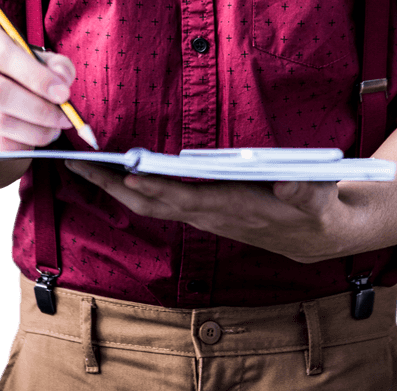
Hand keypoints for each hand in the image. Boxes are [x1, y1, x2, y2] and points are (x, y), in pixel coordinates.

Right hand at [0, 18, 75, 155]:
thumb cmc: (19, 71)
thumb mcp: (41, 60)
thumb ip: (57, 66)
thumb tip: (62, 81)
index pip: (4, 55)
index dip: (37, 77)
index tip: (63, 95)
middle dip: (38, 110)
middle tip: (63, 119)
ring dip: (33, 131)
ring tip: (53, 131)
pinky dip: (19, 146)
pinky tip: (33, 140)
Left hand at [64, 162, 342, 262]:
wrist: (318, 234)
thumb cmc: (318, 212)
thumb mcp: (320, 200)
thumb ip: (304, 190)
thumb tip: (285, 180)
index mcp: (234, 210)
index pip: (187, 199)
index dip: (157, 188)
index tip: (128, 174)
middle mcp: (210, 214)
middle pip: (152, 203)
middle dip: (112, 185)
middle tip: (76, 162)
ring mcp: (202, 213)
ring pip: (150, 203)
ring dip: (114, 186)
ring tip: (83, 163)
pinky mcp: (202, 207)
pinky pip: (159, 200)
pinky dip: (132, 187)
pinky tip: (115, 173)